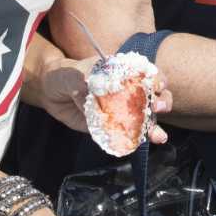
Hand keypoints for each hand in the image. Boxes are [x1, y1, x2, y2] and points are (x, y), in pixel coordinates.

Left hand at [35, 57, 170, 144]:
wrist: (53, 92)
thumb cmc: (68, 74)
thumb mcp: (77, 72)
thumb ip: (87, 78)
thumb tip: (92, 84)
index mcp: (126, 73)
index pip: (150, 75)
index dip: (158, 80)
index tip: (157, 85)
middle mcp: (129, 91)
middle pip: (156, 97)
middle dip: (163, 102)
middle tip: (158, 107)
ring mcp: (123, 110)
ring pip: (146, 119)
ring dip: (156, 127)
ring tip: (159, 136)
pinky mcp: (113, 128)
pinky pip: (128, 135)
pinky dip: (137, 140)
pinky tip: (144, 144)